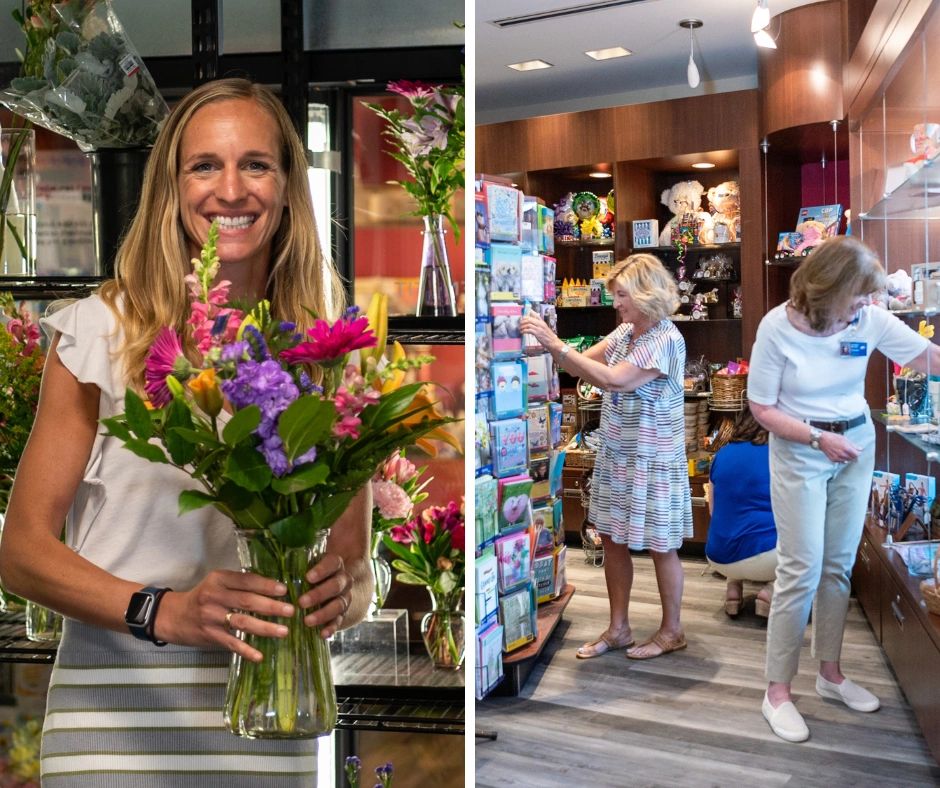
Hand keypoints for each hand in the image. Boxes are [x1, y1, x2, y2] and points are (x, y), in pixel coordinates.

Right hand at [156, 569, 293, 662]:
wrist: (173, 616)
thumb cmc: (203, 597)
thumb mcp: (217, 583)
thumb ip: (239, 584)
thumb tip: (272, 587)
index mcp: (219, 579)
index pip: (246, 580)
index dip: (266, 585)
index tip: (284, 590)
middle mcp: (214, 596)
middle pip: (247, 601)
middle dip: (271, 606)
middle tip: (291, 610)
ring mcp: (211, 617)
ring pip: (243, 622)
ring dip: (265, 627)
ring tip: (284, 631)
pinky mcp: (210, 635)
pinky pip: (231, 643)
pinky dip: (246, 650)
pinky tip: (259, 656)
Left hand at [297, 553, 353, 638]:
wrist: (332, 589)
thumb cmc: (312, 575)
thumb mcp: (307, 567)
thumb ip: (298, 567)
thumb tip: (278, 566)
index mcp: (335, 565)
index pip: (332, 563)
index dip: (322, 570)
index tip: (307, 577)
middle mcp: (343, 581)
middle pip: (336, 585)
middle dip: (319, 594)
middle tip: (301, 602)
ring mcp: (344, 598)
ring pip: (339, 604)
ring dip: (323, 613)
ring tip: (307, 621)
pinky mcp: (342, 614)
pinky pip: (339, 621)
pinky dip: (331, 628)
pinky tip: (322, 634)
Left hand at [519, 312, 558, 350]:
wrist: (553, 342)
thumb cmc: (548, 336)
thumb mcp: (544, 328)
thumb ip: (538, 325)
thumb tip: (531, 324)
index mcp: (542, 322)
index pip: (535, 314)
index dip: (529, 313)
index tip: (524, 314)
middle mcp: (540, 324)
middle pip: (529, 319)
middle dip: (523, 321)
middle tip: (520, 324)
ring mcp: (539, 328)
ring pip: (528, 324)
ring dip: (522, 326)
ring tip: (520, 329)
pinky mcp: (537, 333)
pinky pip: (528, 330)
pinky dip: (524, 331)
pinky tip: (522, 332)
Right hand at [819, 431, 861, 463]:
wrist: (821, 440)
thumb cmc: (832, 437)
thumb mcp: (844, 439)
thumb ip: (853, 445)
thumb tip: (860, 449)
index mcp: (846, 448)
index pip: (857, 455)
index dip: (858, 454)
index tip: (858, 452)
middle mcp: (842, 454)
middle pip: (852, 459)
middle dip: (853, 456)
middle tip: (851, 452)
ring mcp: (837, 458)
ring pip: (847, 461)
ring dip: (848, 458)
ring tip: (845, 452)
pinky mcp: (833, 460)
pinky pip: (841, 461)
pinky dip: (842, 459)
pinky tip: (840, 454)